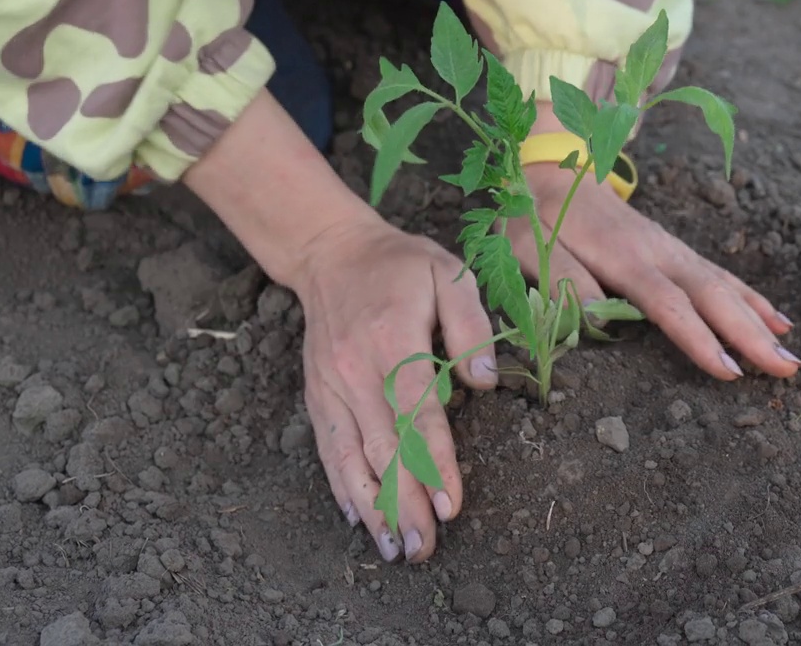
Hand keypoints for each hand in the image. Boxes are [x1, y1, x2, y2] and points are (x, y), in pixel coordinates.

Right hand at [293, 216, 498, 562]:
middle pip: (383, 447)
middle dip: (405, 501)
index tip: (450, 504)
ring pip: (350, 456)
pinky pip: (328, 446)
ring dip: (374, 507)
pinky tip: (358, 519)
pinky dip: (341, 486)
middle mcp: (356, 370)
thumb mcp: (448, 273)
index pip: (417, 412)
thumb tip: (483, 380)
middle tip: (424, 547)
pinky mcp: (317, 394)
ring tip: (395, 549)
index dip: (434, 461)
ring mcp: (331, 386)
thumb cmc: (401, 266)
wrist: (331, 253)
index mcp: (393, 340)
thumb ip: (471, 325)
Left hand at [507, 161, 800, 380]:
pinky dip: (751, 298)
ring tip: (791, 353)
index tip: (729, 369)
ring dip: (759, 319)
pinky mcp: (674, 250)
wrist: (553, 167)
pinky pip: (720, 275)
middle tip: (786, 371)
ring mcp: (671, 249)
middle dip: (750, 334)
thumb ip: (562, 280)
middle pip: (711, 295)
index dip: (699, 338)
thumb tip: (601, 318)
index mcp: (623, 257)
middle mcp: (658, 252)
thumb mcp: (528, 248)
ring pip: (723, 285)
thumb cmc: (535, 217)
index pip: (668, 304)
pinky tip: (776, 320)